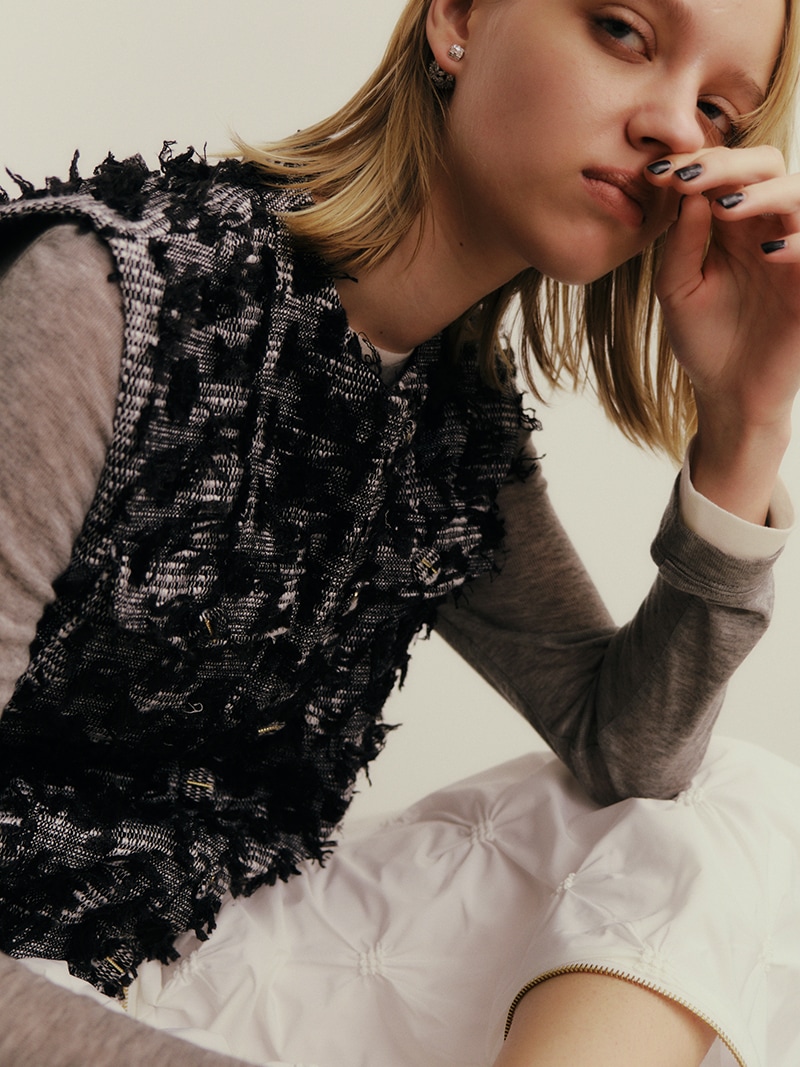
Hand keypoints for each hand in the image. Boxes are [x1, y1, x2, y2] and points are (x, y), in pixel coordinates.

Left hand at [645, 145, 799, 521]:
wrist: (729, 392)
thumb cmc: (704, 340)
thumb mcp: (677, 290)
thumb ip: (680, 244)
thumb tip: (689, 194)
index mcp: (733, 225)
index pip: (724, 173)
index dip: (694, 164)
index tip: (655, 173)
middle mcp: (767, 227)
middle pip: (765, 166)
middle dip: (726, 163)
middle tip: (687, 178)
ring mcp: (794, 250)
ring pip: (798, 194)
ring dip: (763, 193)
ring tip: (726, 209)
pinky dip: (799, 241)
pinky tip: (768, 253)